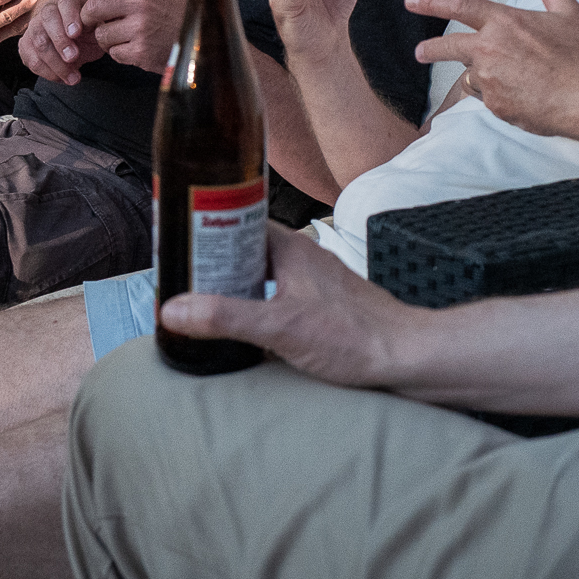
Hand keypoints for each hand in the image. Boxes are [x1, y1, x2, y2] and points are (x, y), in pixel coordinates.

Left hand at [18, 0, 183, 82]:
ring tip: (128, 36)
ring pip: (100, 35)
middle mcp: (139, 2)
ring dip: (107, 39)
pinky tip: (138, 48)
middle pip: (91, 9)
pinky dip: (121, 54)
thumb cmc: (174, 12)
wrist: (204, 37)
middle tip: (99, 23)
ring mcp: (140, 27)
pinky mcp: (140, 51)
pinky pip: (114, 54)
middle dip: (89, 19)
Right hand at [159, 226, 424, 388]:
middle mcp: (304, 256)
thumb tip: (172, 309)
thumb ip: (226, 318)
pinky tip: (250, 323)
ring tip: (206, 300)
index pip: (238, 221)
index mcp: (292, 248)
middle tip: (183, 275)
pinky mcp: (326, 303)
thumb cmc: (352, 337)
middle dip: (215, 258)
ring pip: (265, 270)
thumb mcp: (280, 328)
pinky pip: (281, 290)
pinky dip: (259, 299)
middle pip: (248, 246)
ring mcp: (317, 279)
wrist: (407, 356)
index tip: (178, 240)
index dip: (206, 228)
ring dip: (237, 281)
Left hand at [406, 0, 578, 143]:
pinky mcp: (495, 106)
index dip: (433, 1)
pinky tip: (524, 97)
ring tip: (517, 79)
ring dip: (485, 76)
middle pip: (448, 47)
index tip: (412, 0)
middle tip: (421, 51)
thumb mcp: (568, 12)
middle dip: (432, 49)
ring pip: (473, 76)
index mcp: (505, 22)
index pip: (461, 6)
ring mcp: (490, 79)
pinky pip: (488, 99)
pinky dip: (500, 97)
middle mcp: (490, 49)